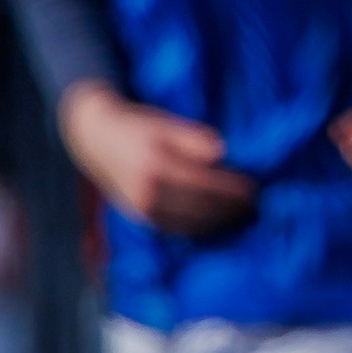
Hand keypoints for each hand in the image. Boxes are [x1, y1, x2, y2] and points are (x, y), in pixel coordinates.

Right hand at [59, 83, 258, 236]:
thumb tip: (220, 152)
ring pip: (190, 224)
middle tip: (255, 204)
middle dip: (230, 209)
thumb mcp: (162, 122)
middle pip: (199, 208)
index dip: (231, 189)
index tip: (254, 188)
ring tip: (242, 215)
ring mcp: (142, 210)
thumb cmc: (136, 127)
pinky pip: (177, 230)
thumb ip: (191, 137)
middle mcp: (146, 193)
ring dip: (219, 222)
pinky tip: (217, 222)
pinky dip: (201, 228)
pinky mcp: (141, 219)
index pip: (203, 184)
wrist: (96, 141)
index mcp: (154, 166)